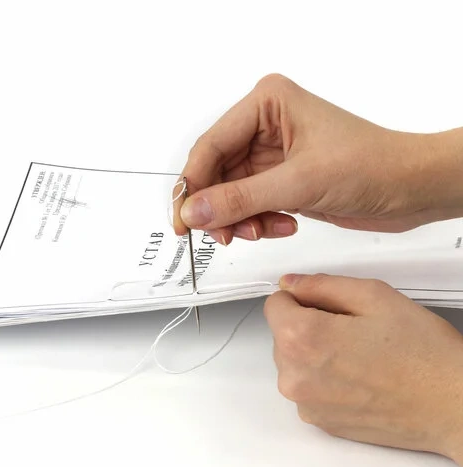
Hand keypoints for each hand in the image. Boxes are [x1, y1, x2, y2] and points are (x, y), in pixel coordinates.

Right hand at [174, 74, 462, 244]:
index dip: (193, 184)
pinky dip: (261, 221)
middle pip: (218, 172)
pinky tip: (284, 225)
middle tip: (222, 235)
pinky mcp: (281, 179)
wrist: (409, 188)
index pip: (211, 146)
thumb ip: (240, 198)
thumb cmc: (371, 165)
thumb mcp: (298, 183)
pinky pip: (252, 204)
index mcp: (267, 104)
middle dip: (220, 207)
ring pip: (233, 193)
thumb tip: (194, 210)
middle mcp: (265, 126)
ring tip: (260, 232)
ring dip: (242, 219)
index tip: (183, 219)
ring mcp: (272, 155)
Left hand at [265, 273, 462, 464]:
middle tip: (351, 328)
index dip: (300, 297)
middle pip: (282, 333)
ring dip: (314, 351)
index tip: (323, 302)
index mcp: (302, 338)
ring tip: (358, 354)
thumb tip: (291, 283)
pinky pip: (306, 386)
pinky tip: (357, 376)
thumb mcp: (372, 296)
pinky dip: (323, 377)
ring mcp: (305, 403)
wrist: (453, 406)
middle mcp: (294, 376)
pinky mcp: (319, 422)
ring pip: (293, 360)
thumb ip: (321, 285)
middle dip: (308, 323)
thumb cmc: (421, 352)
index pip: (274, 304)